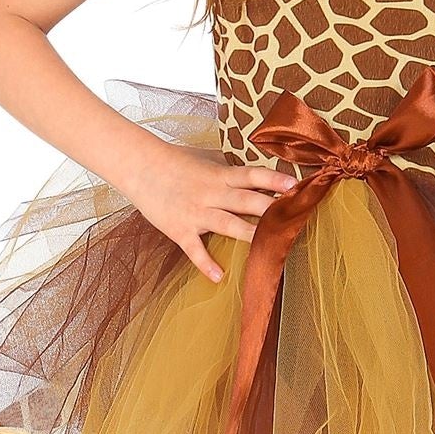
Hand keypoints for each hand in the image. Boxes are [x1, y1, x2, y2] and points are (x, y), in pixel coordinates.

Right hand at [120, 139, 296, 283]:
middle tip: (294, 216)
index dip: (273, 180)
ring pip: (227, 224)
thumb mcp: (204, 157)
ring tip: (269, 246)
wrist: (139, 166)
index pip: (251, 176)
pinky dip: (205, 262)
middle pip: (245, 201)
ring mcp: (196, 212)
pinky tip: (219, 276)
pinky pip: (194, 248)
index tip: (295, 185)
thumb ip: (227, 165)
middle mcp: (212, 193)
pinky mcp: (180, 229)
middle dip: (270, 209)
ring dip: (248, 234)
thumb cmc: (173, 159)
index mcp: (220, 175)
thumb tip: (248, 169)